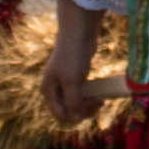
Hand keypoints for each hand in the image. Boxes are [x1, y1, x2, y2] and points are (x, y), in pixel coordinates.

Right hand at [43, 2, 105, 121]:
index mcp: (48, 91)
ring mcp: (63, 83)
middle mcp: (53, 89)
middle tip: (99, 103)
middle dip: (83, 111)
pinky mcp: (74, 77)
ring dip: (87, 106)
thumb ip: (73, 102)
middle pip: (68, 111)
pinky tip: (98, 95)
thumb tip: (76, 116)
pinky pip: (81, 95)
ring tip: (100, 100)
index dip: (78, 114)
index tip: (92, 103)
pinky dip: (89, 98)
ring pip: (75, 105)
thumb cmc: (73, 56)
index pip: (61, 115)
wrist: (79, 32)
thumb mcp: (73, 82)